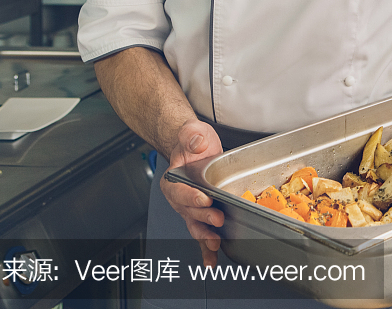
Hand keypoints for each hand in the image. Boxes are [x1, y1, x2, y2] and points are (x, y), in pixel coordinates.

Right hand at [160, 120, 224, 265]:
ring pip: (195, 225)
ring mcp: (190, 208)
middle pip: (189, 211)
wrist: (194, 147)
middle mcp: (180, 197)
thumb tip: (196, 143)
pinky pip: (203, 232)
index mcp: (173, 179)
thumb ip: (192, 136)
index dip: (191, 196)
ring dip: (204, 236)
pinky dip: (206, 247)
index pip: (180, 190)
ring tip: (214, 244)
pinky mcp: (201, 214)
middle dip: (203, 216)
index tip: (204, 198)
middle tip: (217, 217)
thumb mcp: (192, 132)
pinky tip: (212, 258)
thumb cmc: (192, 142)